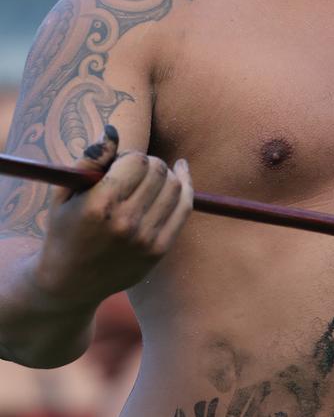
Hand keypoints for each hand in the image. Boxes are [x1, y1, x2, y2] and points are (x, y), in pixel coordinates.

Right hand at [34, 126, 192, 308]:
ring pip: (175, 186)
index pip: (136, 160)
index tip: (119, 166)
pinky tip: (180, 174)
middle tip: (134, 173)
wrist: (68, 285)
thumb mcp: (65, 193)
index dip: (130, 157)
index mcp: (99, 206)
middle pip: (158, 171)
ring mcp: (145, 239)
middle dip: (148, 164)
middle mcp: (124, 223)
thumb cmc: (64, 230)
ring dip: (166, 174)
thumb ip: (90, 159)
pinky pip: (184, 208)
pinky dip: (186, 186)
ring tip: (151, 177)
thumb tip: (114, 131)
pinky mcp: (158, 250)